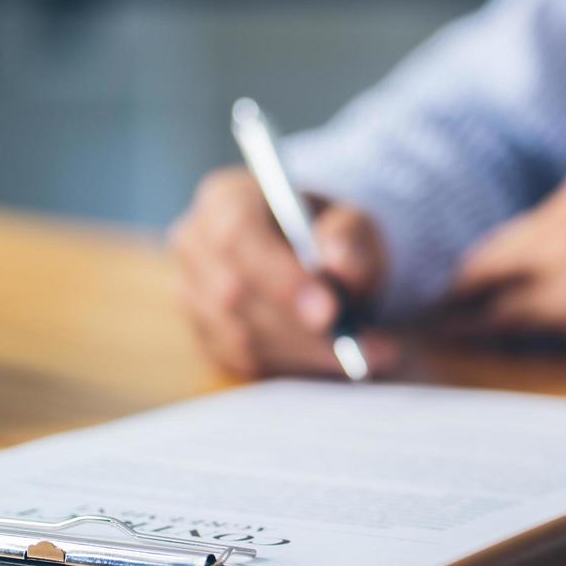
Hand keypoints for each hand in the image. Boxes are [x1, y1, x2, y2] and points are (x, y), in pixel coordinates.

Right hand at [169, 167, 398, 377]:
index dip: (280, 278)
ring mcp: (193, 295)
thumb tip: (341, 263)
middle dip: (299, 327)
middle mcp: (196, 246)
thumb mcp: (354, 221)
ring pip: (240, 337)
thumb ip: (351, 236)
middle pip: (232, 295)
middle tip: (360, 345)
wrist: (320, 255)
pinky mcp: (208, 336)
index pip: (236, 236)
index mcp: (225, 199)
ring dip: (308, 352)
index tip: (329, 311)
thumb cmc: (332, 231)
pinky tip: (346, 359)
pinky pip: (247, 363)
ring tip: (372, 352)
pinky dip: (301, 366)